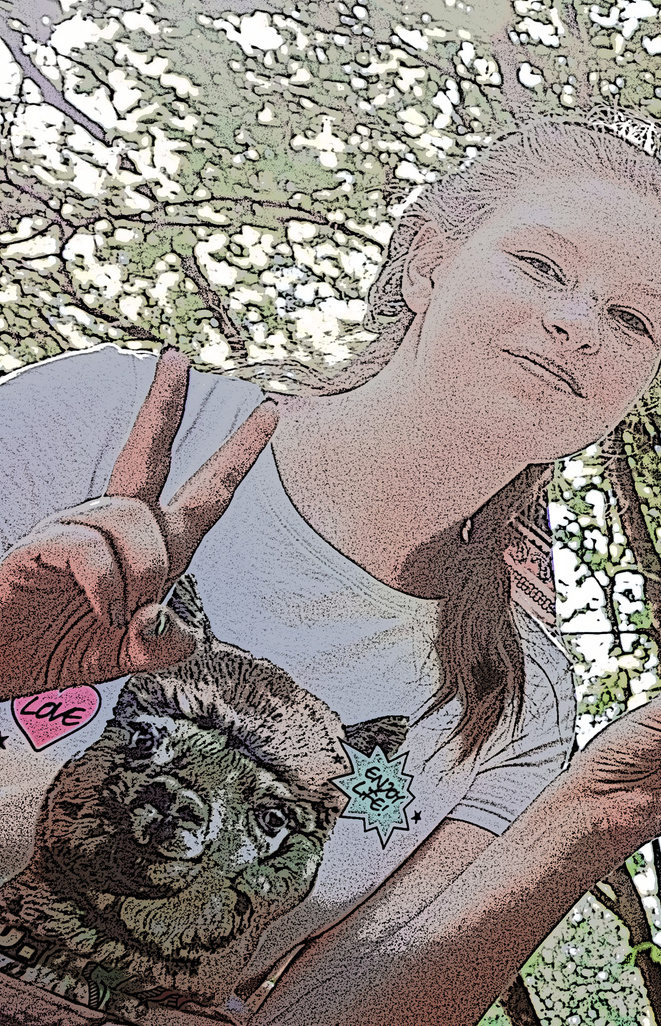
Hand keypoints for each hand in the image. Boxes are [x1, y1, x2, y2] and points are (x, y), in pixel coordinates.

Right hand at [0, 349, 278, 699]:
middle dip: (166, 405)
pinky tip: (101, 609)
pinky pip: (91, 549)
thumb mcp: (137, 655)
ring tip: (119, 613)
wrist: (4, 666)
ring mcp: (76, 529)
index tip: (269, 414)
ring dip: (143, 571)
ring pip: (133, 520)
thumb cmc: (66, 649)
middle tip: (180, 359)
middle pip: (148, 453)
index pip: (206, 493)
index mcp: (155, 545)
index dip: (239, 456)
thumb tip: (160, 618)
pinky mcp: (42, 544)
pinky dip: (105, 584)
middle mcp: (117, 525)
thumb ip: (167, 644)